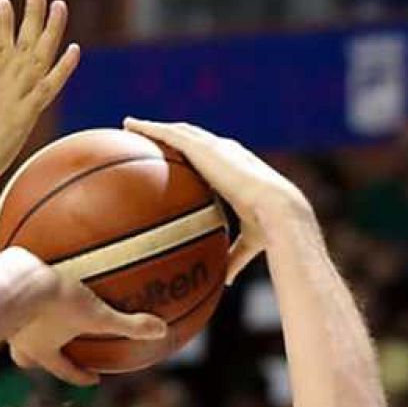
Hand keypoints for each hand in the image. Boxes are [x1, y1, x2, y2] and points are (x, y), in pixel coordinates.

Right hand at [0, 248, 167, 385]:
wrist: (11, 282)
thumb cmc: (51, 305)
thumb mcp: (97, 316)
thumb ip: (129, 325)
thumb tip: (162, 332)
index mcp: (41, 349)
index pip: (62, 369)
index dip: (79, 375)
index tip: (93, 377)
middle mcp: (18, 338)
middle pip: (25, 358)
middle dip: (37, 355)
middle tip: (52, 347)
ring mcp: (4, 316)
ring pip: (13, 326)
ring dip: (25, 320)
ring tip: (38, 305)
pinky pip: (10, 288)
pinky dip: (20, 281)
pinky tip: (35, 261)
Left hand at [124, 118, 314, 284]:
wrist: (278, 210)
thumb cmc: (269, 228)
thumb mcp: (249, 243)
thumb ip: (235, 257)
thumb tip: (226, 281)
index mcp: (235, 170)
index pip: (210, 159)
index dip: (193, 154)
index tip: (175, 157)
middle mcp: (225, 153)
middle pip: (191, 138)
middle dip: (170, 135)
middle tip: (145, 134)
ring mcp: (215, 148)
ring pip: (178, 131)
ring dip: (154, 127)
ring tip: (130, 125)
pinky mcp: (205, 148)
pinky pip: (170, 134)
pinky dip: (150, 128)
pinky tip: (130, 125)